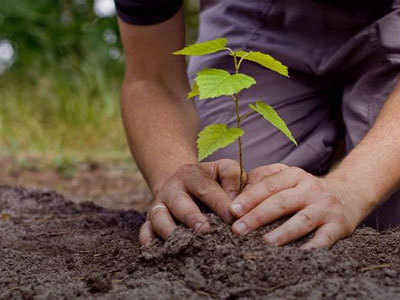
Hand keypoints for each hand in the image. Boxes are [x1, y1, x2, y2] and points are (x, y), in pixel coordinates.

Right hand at [139, 159, 245, 245]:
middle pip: (180, 203)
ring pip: (159, 216)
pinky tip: (155, 249)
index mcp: (192, 175)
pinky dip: (148, 238)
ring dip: (169, 230)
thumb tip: (235, 205)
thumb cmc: (210, 179)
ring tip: (183, 244)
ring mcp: (159, 204)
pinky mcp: (151, 219)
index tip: (233, 218)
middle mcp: (172, 189)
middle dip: (192, 218)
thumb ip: (232, 178)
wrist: (181, 181)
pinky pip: (145, 229)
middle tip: (205, 231)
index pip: (206, 188)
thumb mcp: (222, 170)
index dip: (219, 203)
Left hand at [230, 164, 365, 248]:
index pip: (269, 185)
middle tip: (238, 229)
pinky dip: (312, 248)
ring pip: (302, 220)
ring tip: (266, 242)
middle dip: (258, 216)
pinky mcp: (339, 225)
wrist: (349, 193)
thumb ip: (263, 181)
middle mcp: (310, 189)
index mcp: (294, 175)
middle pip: (281, 202)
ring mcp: (325, 207)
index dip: (249, 198)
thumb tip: (236, 195)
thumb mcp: (288, 177)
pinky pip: (324, 239)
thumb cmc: (306, 190)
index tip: (232, 210)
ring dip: (283, 232)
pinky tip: (298, 255)